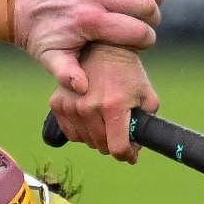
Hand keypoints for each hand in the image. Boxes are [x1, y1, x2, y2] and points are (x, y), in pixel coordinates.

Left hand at [15, 0, 164, 94]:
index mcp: (89, 20)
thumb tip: (84, 89)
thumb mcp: (50, 59)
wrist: (19, 4)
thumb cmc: (40, 36)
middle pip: (146, 4)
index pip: (138, 31)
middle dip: (153, 18)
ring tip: (152, 2)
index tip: (143, 43)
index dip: (147, 40)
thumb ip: (67, 74)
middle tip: (147, 24)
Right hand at [49, 42, 158, 160]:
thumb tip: (136, 149)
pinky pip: (71, 133)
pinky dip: (82, 131)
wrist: (101, 48)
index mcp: (114, 105)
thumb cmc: (127, 72)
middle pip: (102, 146)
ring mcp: (71, 105)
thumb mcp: (146, 95)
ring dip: (98, 137)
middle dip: (114, 144)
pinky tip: (91, 118)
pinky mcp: (57, 103)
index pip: (118, 148)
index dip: (127, 154)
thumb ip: (146, 124)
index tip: (131, 153)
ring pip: (86, 141)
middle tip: (120, 132)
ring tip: (106, 120)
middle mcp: (89, 107)